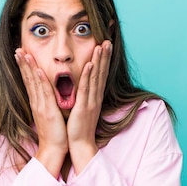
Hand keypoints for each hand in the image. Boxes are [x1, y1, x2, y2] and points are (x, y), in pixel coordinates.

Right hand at [15, 48, 67, 177]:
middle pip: (28, 79)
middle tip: (17, 49)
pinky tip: (38, 71)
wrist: (53, 149)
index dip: (25, 67)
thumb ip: (47, 102)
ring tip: (24, 54)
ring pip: (34, 83)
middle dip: (23, 63)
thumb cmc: (54, 133)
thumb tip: (47, 93)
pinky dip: (41, 81)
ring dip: (29, 68)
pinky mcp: (48, 111)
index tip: (21, 54)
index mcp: (37, 102)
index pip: (29, 81)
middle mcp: (36, 102)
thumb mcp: (49, 114)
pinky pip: (44, 93)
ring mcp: (41, 106)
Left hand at [67, 40, 111, 173]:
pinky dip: (88, 76)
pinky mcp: (83, 107)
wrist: (80, 145)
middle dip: (104, 56)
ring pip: (95, 77)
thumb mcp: (83, 108)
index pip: (100, 74)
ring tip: (102, 46)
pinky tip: (90, 64)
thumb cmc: (79, 128)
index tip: (105, 45)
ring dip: (99, 61)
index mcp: (94, 97)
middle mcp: (95, 97)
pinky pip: (86, 89)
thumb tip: (84, 87)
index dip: (103, 60)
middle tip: (107, 40)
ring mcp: (91, 101)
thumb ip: (84, 97)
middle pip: (101, 72)